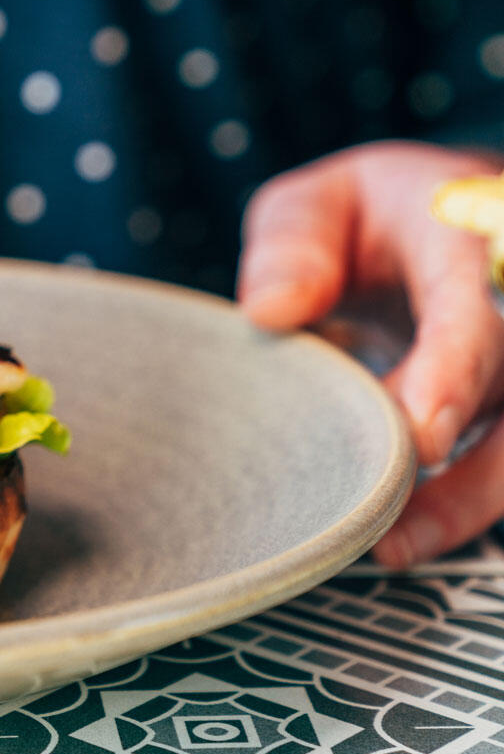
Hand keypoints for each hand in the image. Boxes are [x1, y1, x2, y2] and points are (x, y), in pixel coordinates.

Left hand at [238, 140, 503, 568]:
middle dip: (471, 463)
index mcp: (463, 238)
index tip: (423, 431)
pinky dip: (460, 509)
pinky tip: (403, 541)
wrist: (429, 224)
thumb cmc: (363, 222)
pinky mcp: (503, 409)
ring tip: (393, 546)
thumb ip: (291, 243)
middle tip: (391, 514)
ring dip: (466, 502)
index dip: (456, 369)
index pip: (474, 306)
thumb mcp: (315, 207)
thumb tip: (271, 310)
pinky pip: (502, 467)